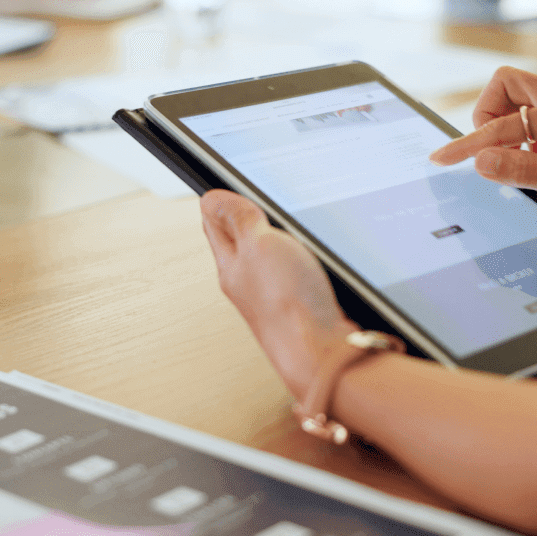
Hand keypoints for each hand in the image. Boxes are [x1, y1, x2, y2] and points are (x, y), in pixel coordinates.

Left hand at [200, 190, 359, 399]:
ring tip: (286, 222)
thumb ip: (238, 219)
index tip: (228, 181)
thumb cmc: (289, 306)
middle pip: (242, 240)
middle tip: (258, 197)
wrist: (324, 354)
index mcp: (230, 265)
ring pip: (270, 257)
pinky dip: (301, 260)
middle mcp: (248, 282)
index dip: (221, 199)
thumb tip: (212, 199)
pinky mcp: (301, 305)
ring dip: (279, 239)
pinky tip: (314, 257)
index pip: (215, 223)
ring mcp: (275, 295)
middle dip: (250, 217)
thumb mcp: (258, 244)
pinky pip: (294, 274)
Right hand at [428, 67, 536, 223]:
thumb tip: (480, 161)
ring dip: (507, 123)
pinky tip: (536, 158)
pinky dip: (526, 130)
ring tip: (513, 159)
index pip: (498, 127)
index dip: (466, 146)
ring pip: (523, 96)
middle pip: (506, 84)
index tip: (441, 159)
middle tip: (488, 150)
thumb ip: (520, 170)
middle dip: (486, 114)